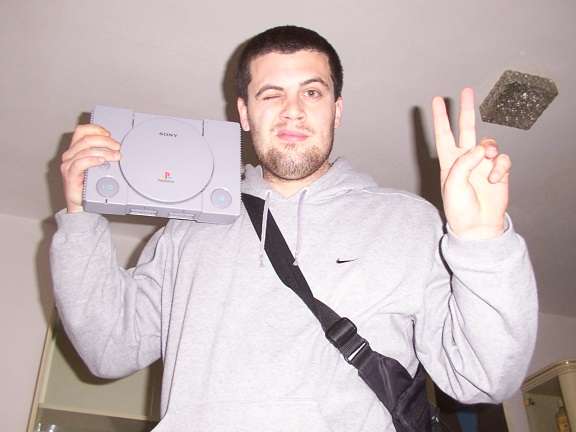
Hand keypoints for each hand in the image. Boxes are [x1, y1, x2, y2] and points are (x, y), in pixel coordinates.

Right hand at [60, 124, 120, 212]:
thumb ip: (103, 155)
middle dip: (105, 141)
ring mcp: (68, 165)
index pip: (82, 131)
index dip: (96, 129)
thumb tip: (117, 147)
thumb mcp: (99, 166)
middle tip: (117, 147)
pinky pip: (80, 163)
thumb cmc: (90, 186)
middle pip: (86, 139)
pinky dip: (93, 160)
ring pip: (85, 150)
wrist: (83, 205)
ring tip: (116, 156)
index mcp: (76, 150)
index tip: (109, 134)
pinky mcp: (70, 175)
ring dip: (104, 151)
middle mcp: (70, 155)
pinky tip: (102, 161)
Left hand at [432, 88, 510, 239]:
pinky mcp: (499, 170)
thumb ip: (465, 163)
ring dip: (489, 148)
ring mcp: (483, 163)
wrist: (478, 226)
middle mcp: (465, 159)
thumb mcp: (454, 184)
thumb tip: (482, 148)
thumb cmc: (460, 208)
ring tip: (486, 160)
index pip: (443, 134)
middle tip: (466, 91)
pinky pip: (502, 159)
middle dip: (465, 110)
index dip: (440, 118)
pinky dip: (500, 168)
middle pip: (466, 128)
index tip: (436, 100)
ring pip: (488, 142)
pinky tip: (494, 180)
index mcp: (449, 161)